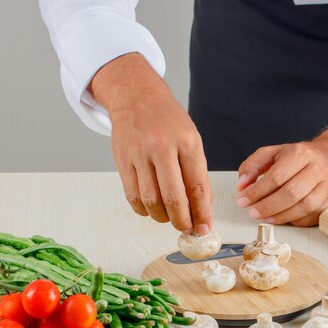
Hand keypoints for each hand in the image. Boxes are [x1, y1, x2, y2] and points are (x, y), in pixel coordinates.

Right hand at [89, 53, 211, 234]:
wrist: (137, 98)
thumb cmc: (168, 122)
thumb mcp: (191, 140)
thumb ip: (196, 173)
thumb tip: (200, 210)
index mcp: (187, 142)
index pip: (197, 186)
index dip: (202, 213)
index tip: (205, 228)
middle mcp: (162, 147)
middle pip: (173, 197)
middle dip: (183, 221)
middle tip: (187, 229)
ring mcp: (140, 154)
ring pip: (151, 201)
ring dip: (162, 217)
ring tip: (169, 218)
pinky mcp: (122, 160)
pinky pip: (133, 196)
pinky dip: (144, 210)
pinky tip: (152, 209)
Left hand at [236, 114, 327, 226]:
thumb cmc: (300, 158)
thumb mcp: (274, 153)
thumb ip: (253, 166)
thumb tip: (241, 186)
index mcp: (301, 154)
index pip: (277, 176)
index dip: (257, 191)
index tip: (242, 200)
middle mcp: (318, 169)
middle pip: (291, 193)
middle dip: (267, 206)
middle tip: (252, 213)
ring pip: (303, 207)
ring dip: (280, 216)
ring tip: (264, 218)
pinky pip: (311, 216)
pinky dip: (294, 220)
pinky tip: (282, 218)